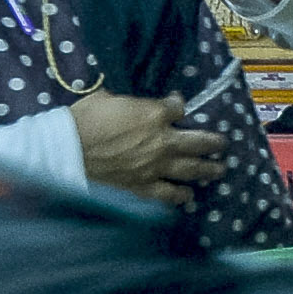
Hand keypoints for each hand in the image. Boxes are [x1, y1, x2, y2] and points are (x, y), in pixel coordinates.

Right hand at [73, 91, 226, 205]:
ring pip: (192, 170)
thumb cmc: (86, 117)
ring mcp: (156, 166)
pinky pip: (168, 194)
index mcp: (155, 114)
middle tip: (223, 144)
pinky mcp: (144, 185)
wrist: (69, 148)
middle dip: (214, 142)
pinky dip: (180, 196)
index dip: (179, 106)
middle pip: (199, 141)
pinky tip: (189, 197)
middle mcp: (163, 141)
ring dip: (209, 170)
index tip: (178, 106)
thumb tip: (138, 103)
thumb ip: (131, 101)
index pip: (178, 108)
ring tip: (219, 170)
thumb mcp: (109, 96)